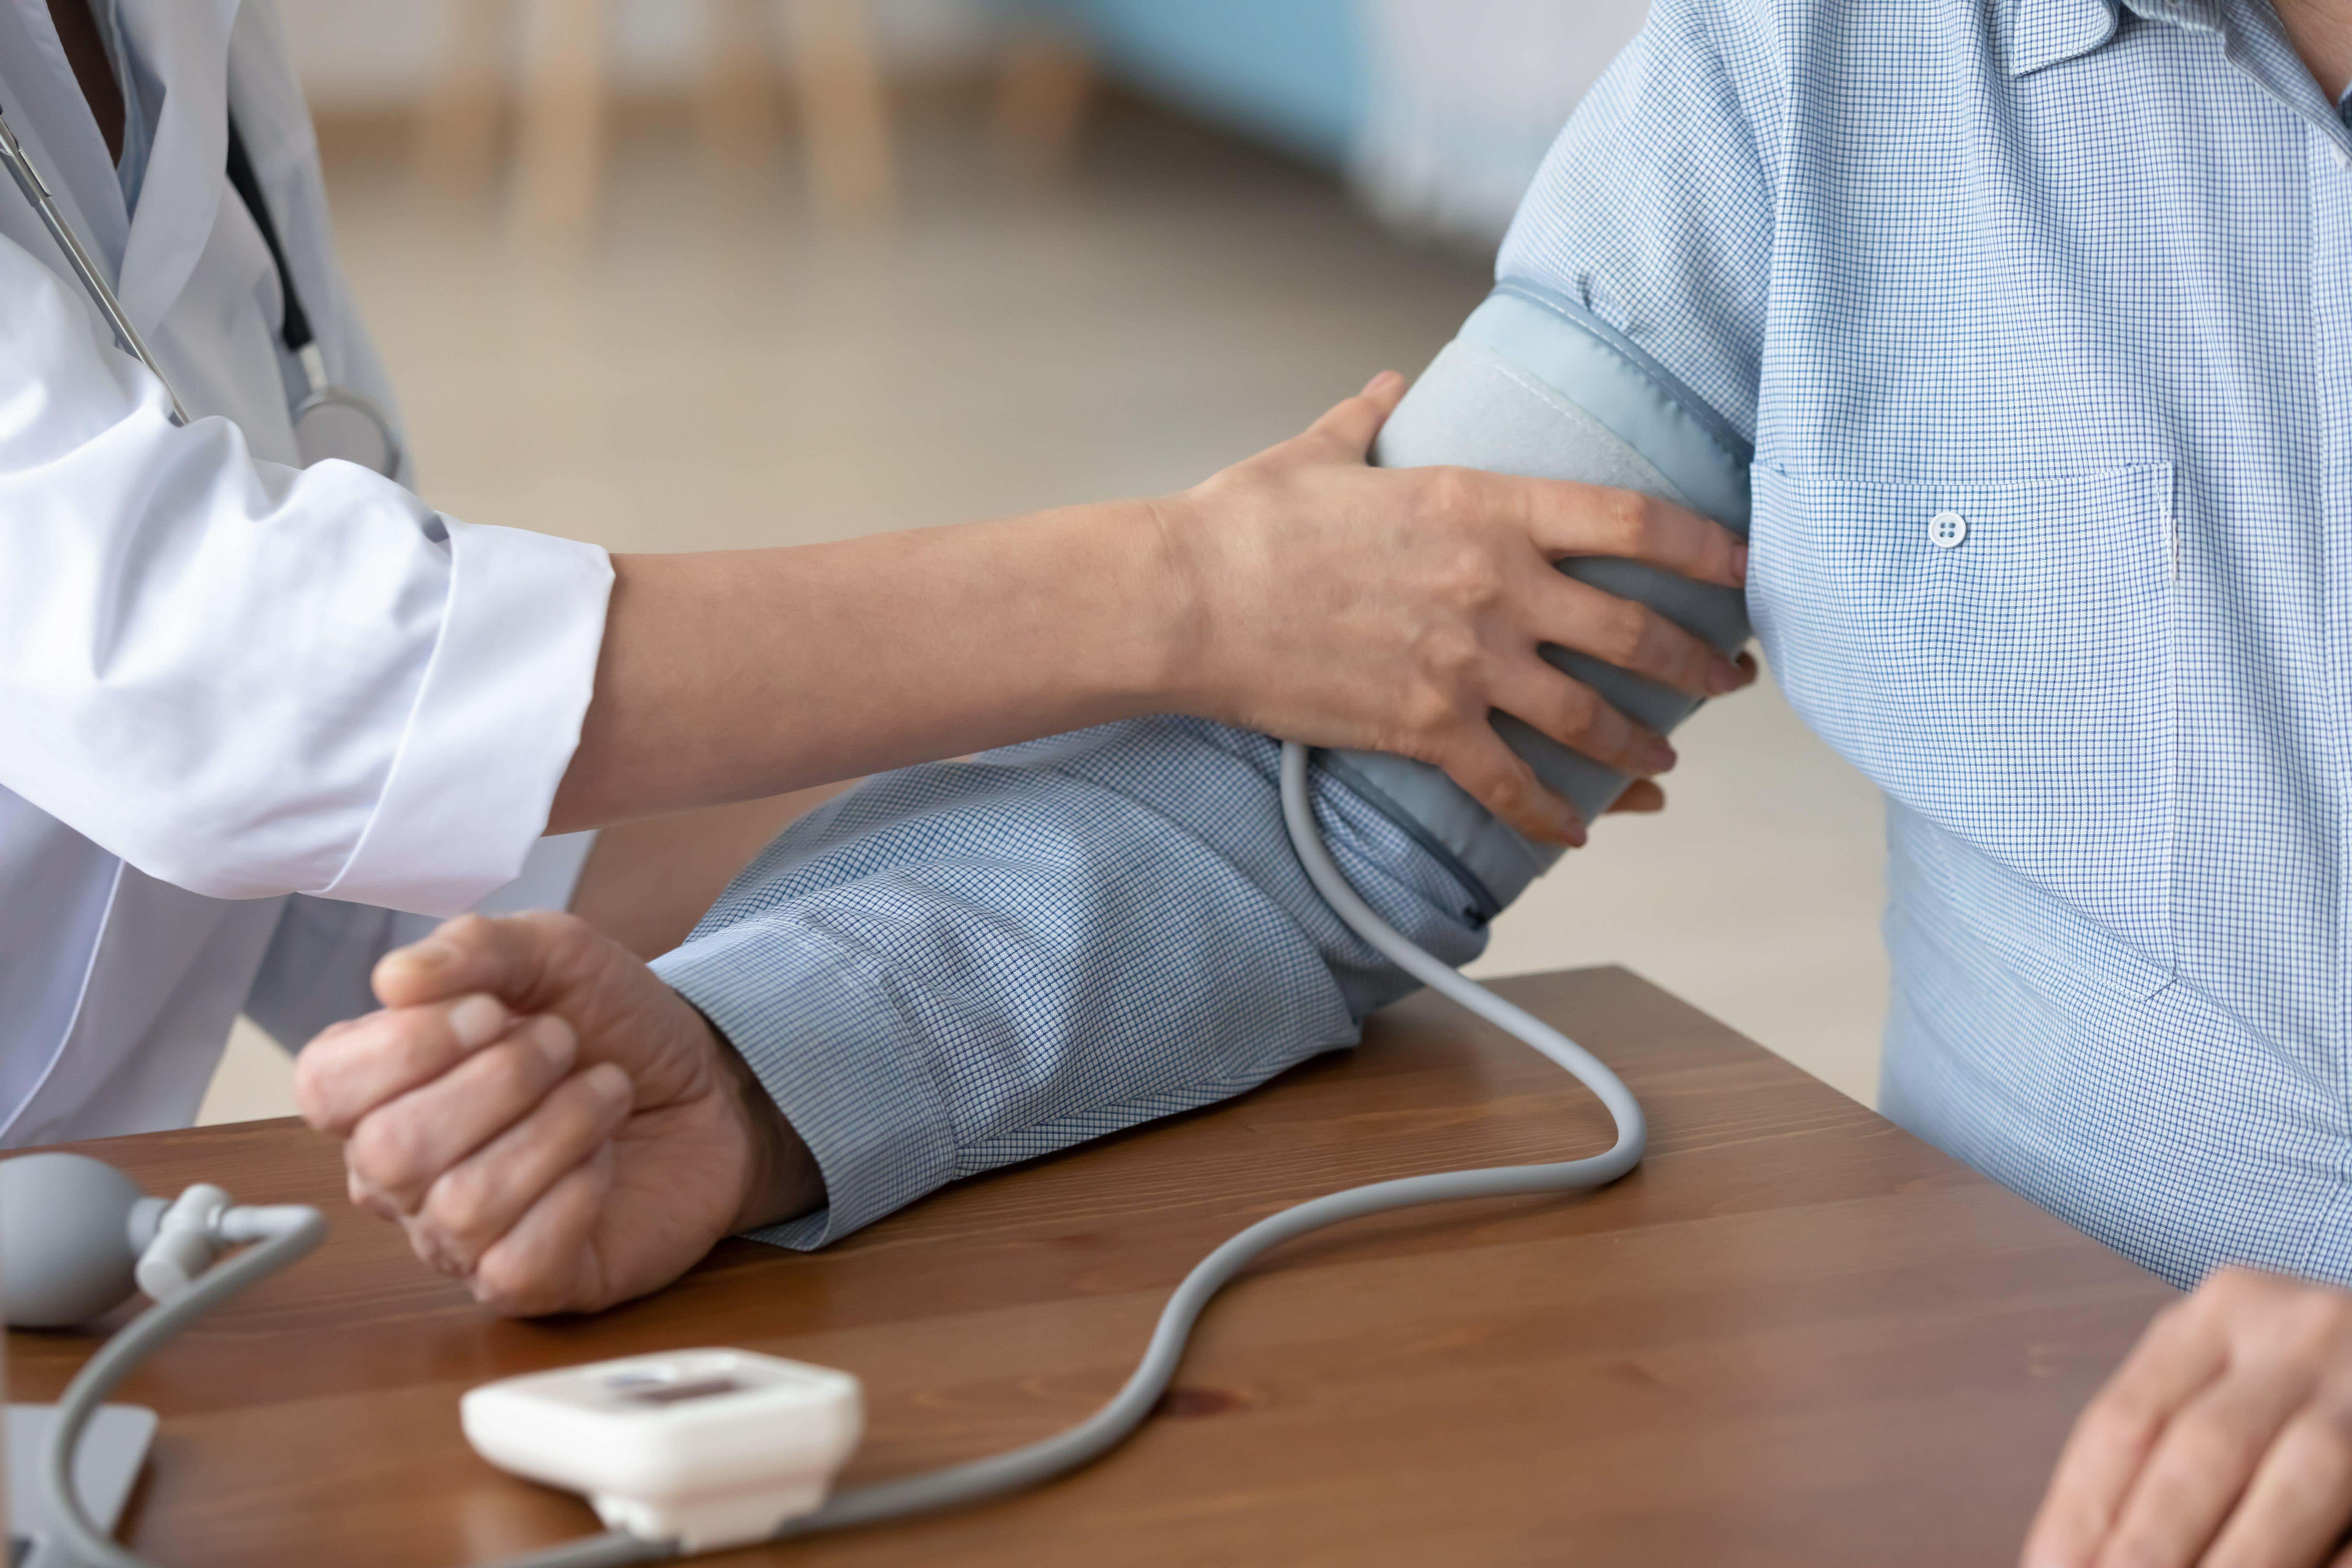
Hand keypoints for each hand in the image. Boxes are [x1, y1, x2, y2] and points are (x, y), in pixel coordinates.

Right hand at [293, 912, 820, 1315]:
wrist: (709, 1085)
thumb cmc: (616, 1025)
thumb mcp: (556, 953)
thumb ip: (475, 948)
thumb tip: (394, 976)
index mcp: (383, 1087)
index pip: (325, 1085)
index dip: (407, 1045)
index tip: (492, 1009)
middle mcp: (400, 1173)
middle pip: (392, 1150)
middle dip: (501, 1081)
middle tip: (566, 1045)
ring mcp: (456, 1236)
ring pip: (464, 1205)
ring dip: (558, 1130)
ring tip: (604, 1093)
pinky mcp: (522, 1283)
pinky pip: (516, 1262)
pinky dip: (576, 1197)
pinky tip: (602, 1161)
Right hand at [1155, 371, 1754, 845]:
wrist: (1187, 599)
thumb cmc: (1247, 520)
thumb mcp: (1317, 452)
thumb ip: (1365, 418)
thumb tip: (1386, 386)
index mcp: (1485, 506)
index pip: (1635, 522)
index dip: (1708, 548)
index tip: (1745, 569)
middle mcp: (1496, 586)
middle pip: (1637, 632)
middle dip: (1699, 664)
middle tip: (1732, 679)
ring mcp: (1466, 664)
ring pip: (1590, 719)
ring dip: (1641, 748)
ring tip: (1666, 765)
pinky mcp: (1425, 728)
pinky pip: (1513, 786)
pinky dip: (1553, 816)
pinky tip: (1577, 832)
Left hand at [2022, 1268, 2351, 1567]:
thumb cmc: (2302, 1388)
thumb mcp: (2229, 1382)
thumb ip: (2165, 1449)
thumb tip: (2087, 1552)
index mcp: (2221, 1313)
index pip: (2127, 1419)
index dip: (2081, 1509)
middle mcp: (2298, 1335)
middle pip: (2203, 1450)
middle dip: (2149, 1545)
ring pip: (2295, 1483)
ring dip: (2236, 1562)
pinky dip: (2319, 1565)